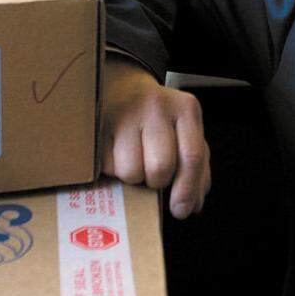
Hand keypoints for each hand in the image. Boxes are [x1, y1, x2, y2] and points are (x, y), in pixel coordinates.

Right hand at [101, 53, 211, 218]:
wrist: (122, 85)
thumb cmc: (159, 117)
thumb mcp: (185, 132)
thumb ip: (196, 167)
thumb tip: (193, 205)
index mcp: (185, 108)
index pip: (192, 156)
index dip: (187, 190)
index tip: (181, 210)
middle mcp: (156, 106)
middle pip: (160, 167)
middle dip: (157, 182)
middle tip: (153, 173)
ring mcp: (125, 112)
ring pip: (131, 171)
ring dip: (133, 177)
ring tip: (134, 160)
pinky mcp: (97, 123)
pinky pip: (107, 167)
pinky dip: (112, 170)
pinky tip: (116, 154)